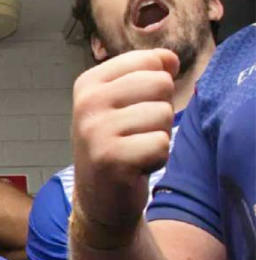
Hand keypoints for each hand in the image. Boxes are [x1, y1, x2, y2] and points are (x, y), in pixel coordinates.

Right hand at [71, 49, 178, 238]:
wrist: (99, 198)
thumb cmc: (117, 145)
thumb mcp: (124, 102)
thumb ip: (147, 73)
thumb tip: (171, 61)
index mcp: (89, 83)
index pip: (150, 60)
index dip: (156, 87)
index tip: (134, 110)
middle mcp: (87, 103)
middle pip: (161, 84)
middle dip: (160, 111)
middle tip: (137, 134)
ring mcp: (95, 131)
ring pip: (163, 114)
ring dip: (158, 137)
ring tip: (135, 150)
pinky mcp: (109, 159)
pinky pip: (161, 144)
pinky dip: (157, 159)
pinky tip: (136, 166)